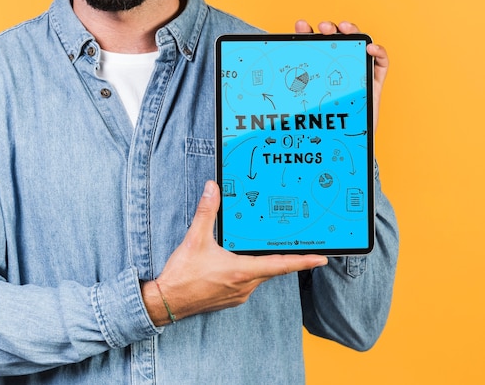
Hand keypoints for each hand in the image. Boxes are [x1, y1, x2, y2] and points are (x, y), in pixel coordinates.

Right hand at [143, 181, 326, 325]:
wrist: (168, 302)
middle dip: (285, 258)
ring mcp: (238, 294)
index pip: (280, 265)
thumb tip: (213, 188)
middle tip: (299, 246)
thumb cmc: (182, 275)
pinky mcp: (231, 298)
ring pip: (260, 276)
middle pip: (272, 270)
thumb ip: (207, 212)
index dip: (302, 261)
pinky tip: (239, 261)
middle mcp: (245, 286)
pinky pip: (248, 282)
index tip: (321, 259)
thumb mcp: (195, 239)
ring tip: (264, 249)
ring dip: (264, 263)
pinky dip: (250, 270)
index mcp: (241, 271)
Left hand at [294, 20, 388, 133]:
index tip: (301, 26)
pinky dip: (379, 51)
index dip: (308, 32)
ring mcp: (358, 71)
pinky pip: (381, 63)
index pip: (313, 45)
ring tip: (344, 28)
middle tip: (322, 28)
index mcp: (319, 68)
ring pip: (359, 44)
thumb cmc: (320, 121)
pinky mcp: (374, 82)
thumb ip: (291, 90)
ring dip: (353, 31)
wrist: (340, 142)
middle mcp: (339, 67)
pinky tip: (370, 48)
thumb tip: (266, 81)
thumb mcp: (302, 102)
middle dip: (330, 28)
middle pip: (337, 39)